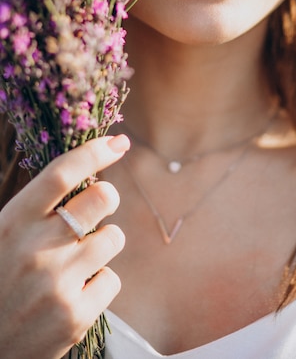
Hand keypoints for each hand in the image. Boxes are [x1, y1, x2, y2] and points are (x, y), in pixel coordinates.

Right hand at [0, 134, 129, 358]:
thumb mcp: (3, 235)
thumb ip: (37, 209)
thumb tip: (87, 173)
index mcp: (13, 222)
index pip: (61, 173)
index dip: (94, 152)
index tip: (119, 142)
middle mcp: (36, 249)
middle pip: (102, 198)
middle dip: (108, 197)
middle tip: (99, 206)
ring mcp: (57, 284)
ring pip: (112, 237)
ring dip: (102, 243)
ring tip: (77, 261)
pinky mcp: (75, 317)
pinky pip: (112, 280)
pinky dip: (99, 283)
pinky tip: (75, 294)